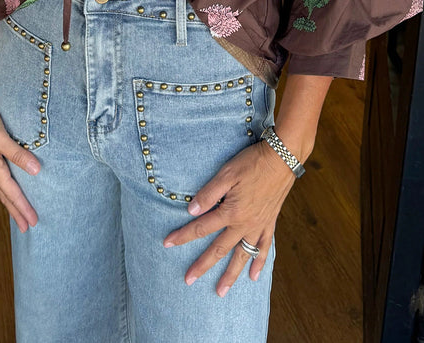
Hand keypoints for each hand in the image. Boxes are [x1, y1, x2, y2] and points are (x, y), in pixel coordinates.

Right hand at [0, 93, 40, 232]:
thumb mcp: (0, 137)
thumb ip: (18, 153)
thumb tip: (36, 171)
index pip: (12, 193)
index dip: (23, 208)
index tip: (33, 222)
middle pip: (5, 195)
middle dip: (16, 211)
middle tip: (27, 226)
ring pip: (2, 187)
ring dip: (11, 201)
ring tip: (18, 212)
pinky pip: (0, 177)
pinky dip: (7, 187)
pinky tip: (11, 184)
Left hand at [163, 141, 295, 295]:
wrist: (282, 158)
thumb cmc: (252, 163)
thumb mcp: (226, 173)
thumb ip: (209, 194)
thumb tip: (191, 211)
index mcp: (231, 212)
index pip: (201, 228)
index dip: (183, 235)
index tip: (167, 243)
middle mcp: (244, 224)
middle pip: (219, 248)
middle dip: (203, 265)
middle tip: (188, 280)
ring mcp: (258, 225)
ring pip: (242, 255)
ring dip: (231, 274)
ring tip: (221, 291)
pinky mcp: (270, 223)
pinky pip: (264, 248)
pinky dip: (259, 262)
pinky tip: (254, 276)